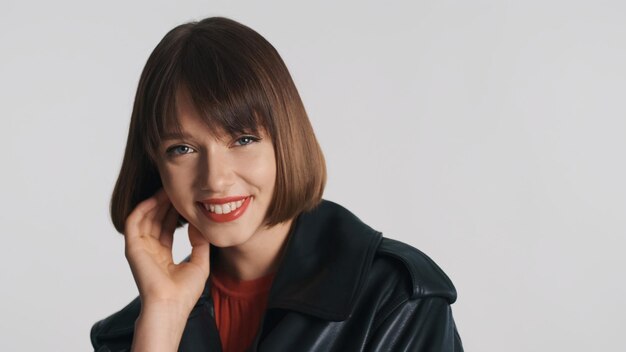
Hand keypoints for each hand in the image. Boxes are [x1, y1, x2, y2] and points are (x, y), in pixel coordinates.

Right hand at [123, 188, 210, 313]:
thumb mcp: (199, 263)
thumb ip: (200, 243)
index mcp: (163, 256)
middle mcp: (150, 251)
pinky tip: (155, 198)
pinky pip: (134, 222)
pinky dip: (143, 208)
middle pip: (156, 220)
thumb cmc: (185, 291)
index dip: (175, 213)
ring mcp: (141, 249)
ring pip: (145, 218)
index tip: (185, 200)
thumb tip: (200, 224)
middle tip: (176, 189)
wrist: (171, 304)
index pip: (167, 228)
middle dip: (166, 204)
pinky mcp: (133, 248)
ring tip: (167, 190)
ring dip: (155, 203)